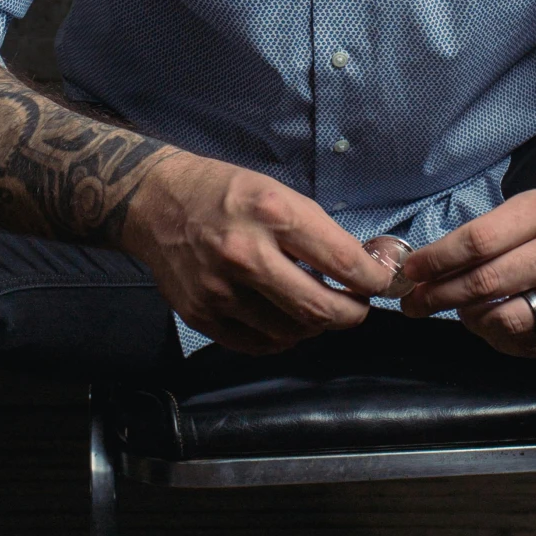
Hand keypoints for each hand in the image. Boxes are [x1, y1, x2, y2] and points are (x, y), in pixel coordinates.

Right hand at [121, 151, 395, 353]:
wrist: (154, 202)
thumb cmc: (224, 193)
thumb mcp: (276, 192)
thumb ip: (317, 233)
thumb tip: (364, 268)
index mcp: (271, 214)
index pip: (342, 262)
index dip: (373, 279)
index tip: (380, 282)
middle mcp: (245, 254)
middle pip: (320, 309)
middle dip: (352, 313)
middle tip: (356, 306)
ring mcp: (220, 290)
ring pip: (292, 332)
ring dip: (314, 325)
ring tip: (314, 306)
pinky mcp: (201, 314)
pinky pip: (258, 344)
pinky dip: (281, 336)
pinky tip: (283, 318)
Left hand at [397, 183, 535, 355]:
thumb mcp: (525, 211)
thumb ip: (482, 236)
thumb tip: (423, 270)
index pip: (477, 241)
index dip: (436, 261)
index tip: (411, 273)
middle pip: (486, 283)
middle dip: (440, 297)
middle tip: (416, 304)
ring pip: (507, 321)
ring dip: (472, 322)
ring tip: (463, 313)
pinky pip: (531, 346)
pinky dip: (502, 340)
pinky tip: (494, 326)